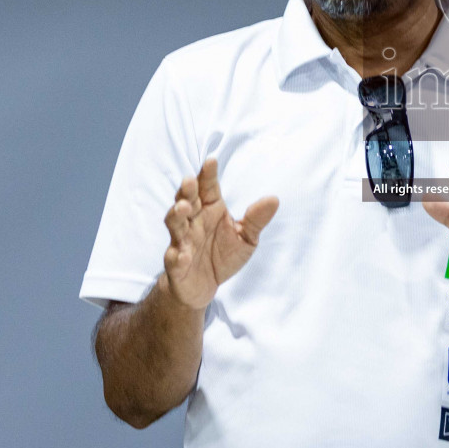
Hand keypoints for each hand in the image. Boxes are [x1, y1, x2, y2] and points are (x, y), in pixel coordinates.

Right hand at [162, 159, 278, 309]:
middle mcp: (193, 222)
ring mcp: (182, 242)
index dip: (207, 175)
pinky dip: (177, 256)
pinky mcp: (176, 264)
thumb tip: (274, 199)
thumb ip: (256, 220)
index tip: (211, 161)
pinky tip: (182, 254)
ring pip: (175, 225)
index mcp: (210, 210)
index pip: (207, 188)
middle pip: (186, 201)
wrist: (203, 286)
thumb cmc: (223, 255)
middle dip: (186, 191)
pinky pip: (174, 258)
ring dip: (176, 216)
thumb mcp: (245, 238)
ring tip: (182, 208)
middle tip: (189, 181)